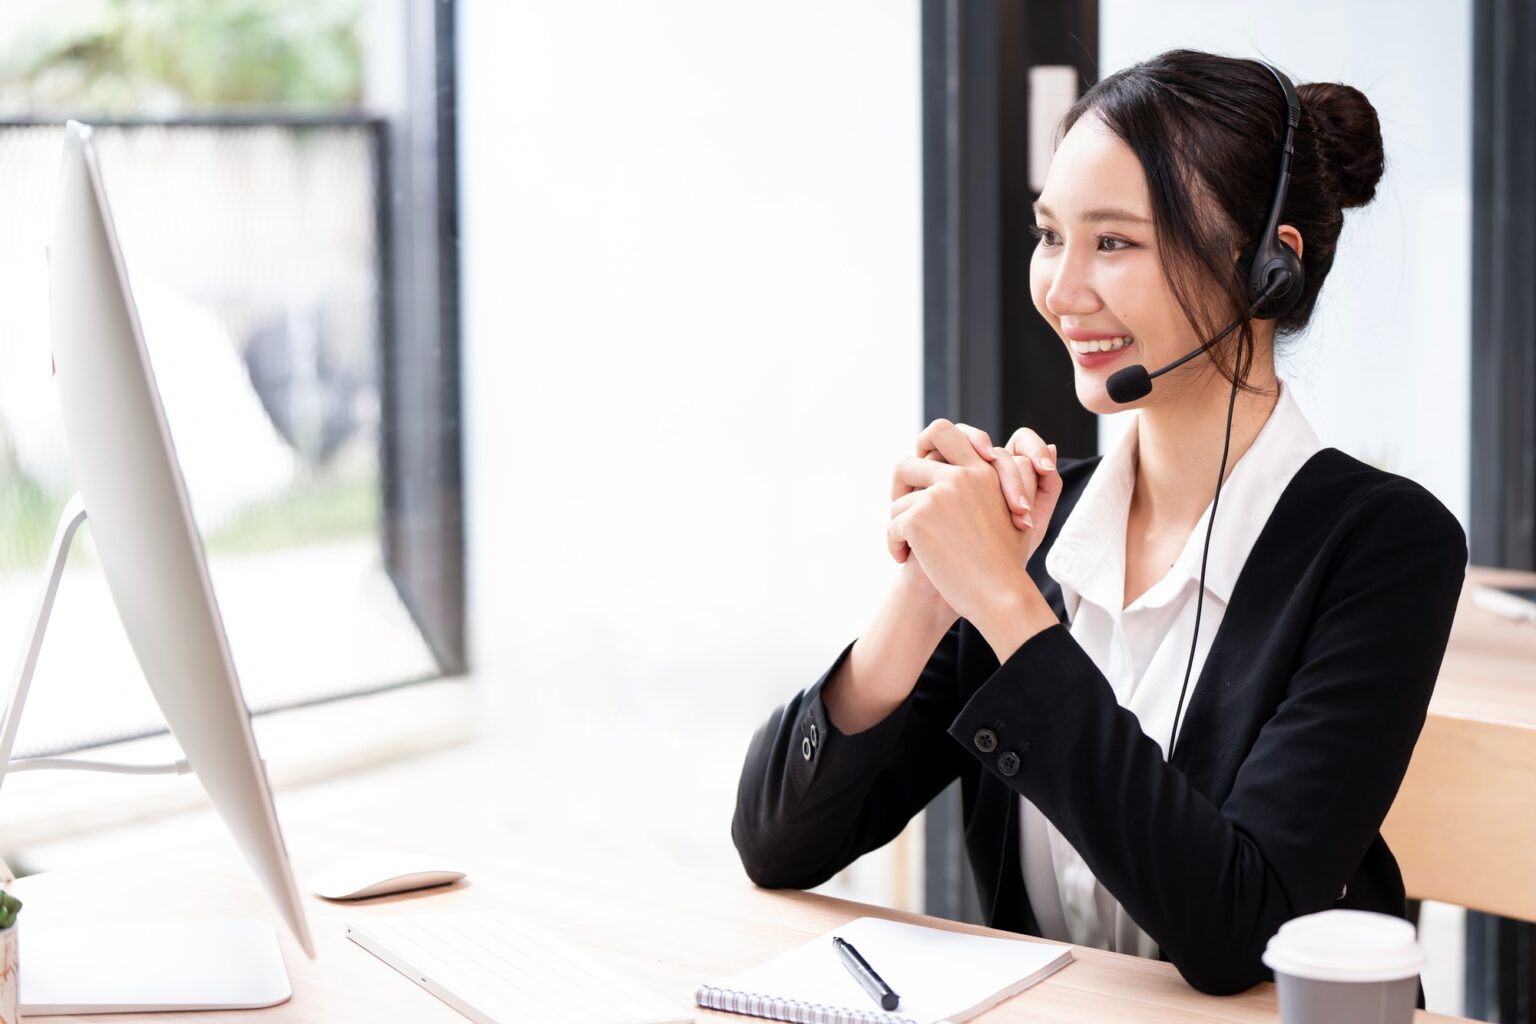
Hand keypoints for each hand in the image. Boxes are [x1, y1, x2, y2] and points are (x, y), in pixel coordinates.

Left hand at [886, 420, 1047, 625]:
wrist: (1000, 594)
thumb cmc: (1008, 561)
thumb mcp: (1019, 512)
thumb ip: (1012, 480)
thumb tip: (1028, 450)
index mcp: (982, 469)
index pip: (942, 431)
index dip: (923, 448)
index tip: (922, 480)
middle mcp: (961, 475)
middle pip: (905, 462)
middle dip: (898, 487)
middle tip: (903, 510)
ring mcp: (939, 495)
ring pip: (897, 501)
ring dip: (898, 525)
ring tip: (910, 546)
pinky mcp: (919, 518)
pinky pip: (892, 525)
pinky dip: (894, 545)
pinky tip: (906, 559)